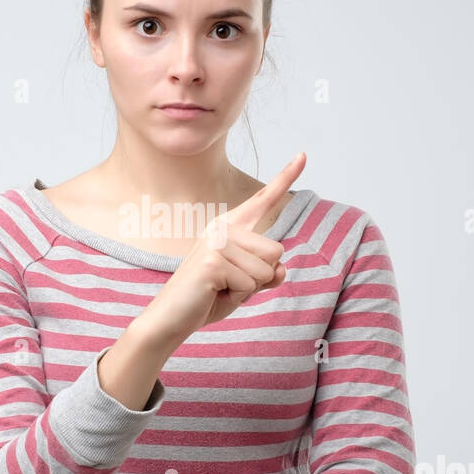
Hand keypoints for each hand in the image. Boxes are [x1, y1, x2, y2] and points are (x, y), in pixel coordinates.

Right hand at [139, 151, 306, 346]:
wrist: (170, 319)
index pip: (263, 199)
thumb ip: (266, 273)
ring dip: (249, 289)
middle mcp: (223, 227)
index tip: (303, 154)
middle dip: (260, 278)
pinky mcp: (214, 261)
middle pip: (276, 251)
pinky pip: (252, 284)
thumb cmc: (206, 299)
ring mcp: (217, 241)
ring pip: (267, 269)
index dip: (285, 177)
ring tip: (220, 288)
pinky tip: (214, 293)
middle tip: (228, 284)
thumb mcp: (245, 285)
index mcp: (229, 226)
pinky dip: (238, 297)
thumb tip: (281, 268)